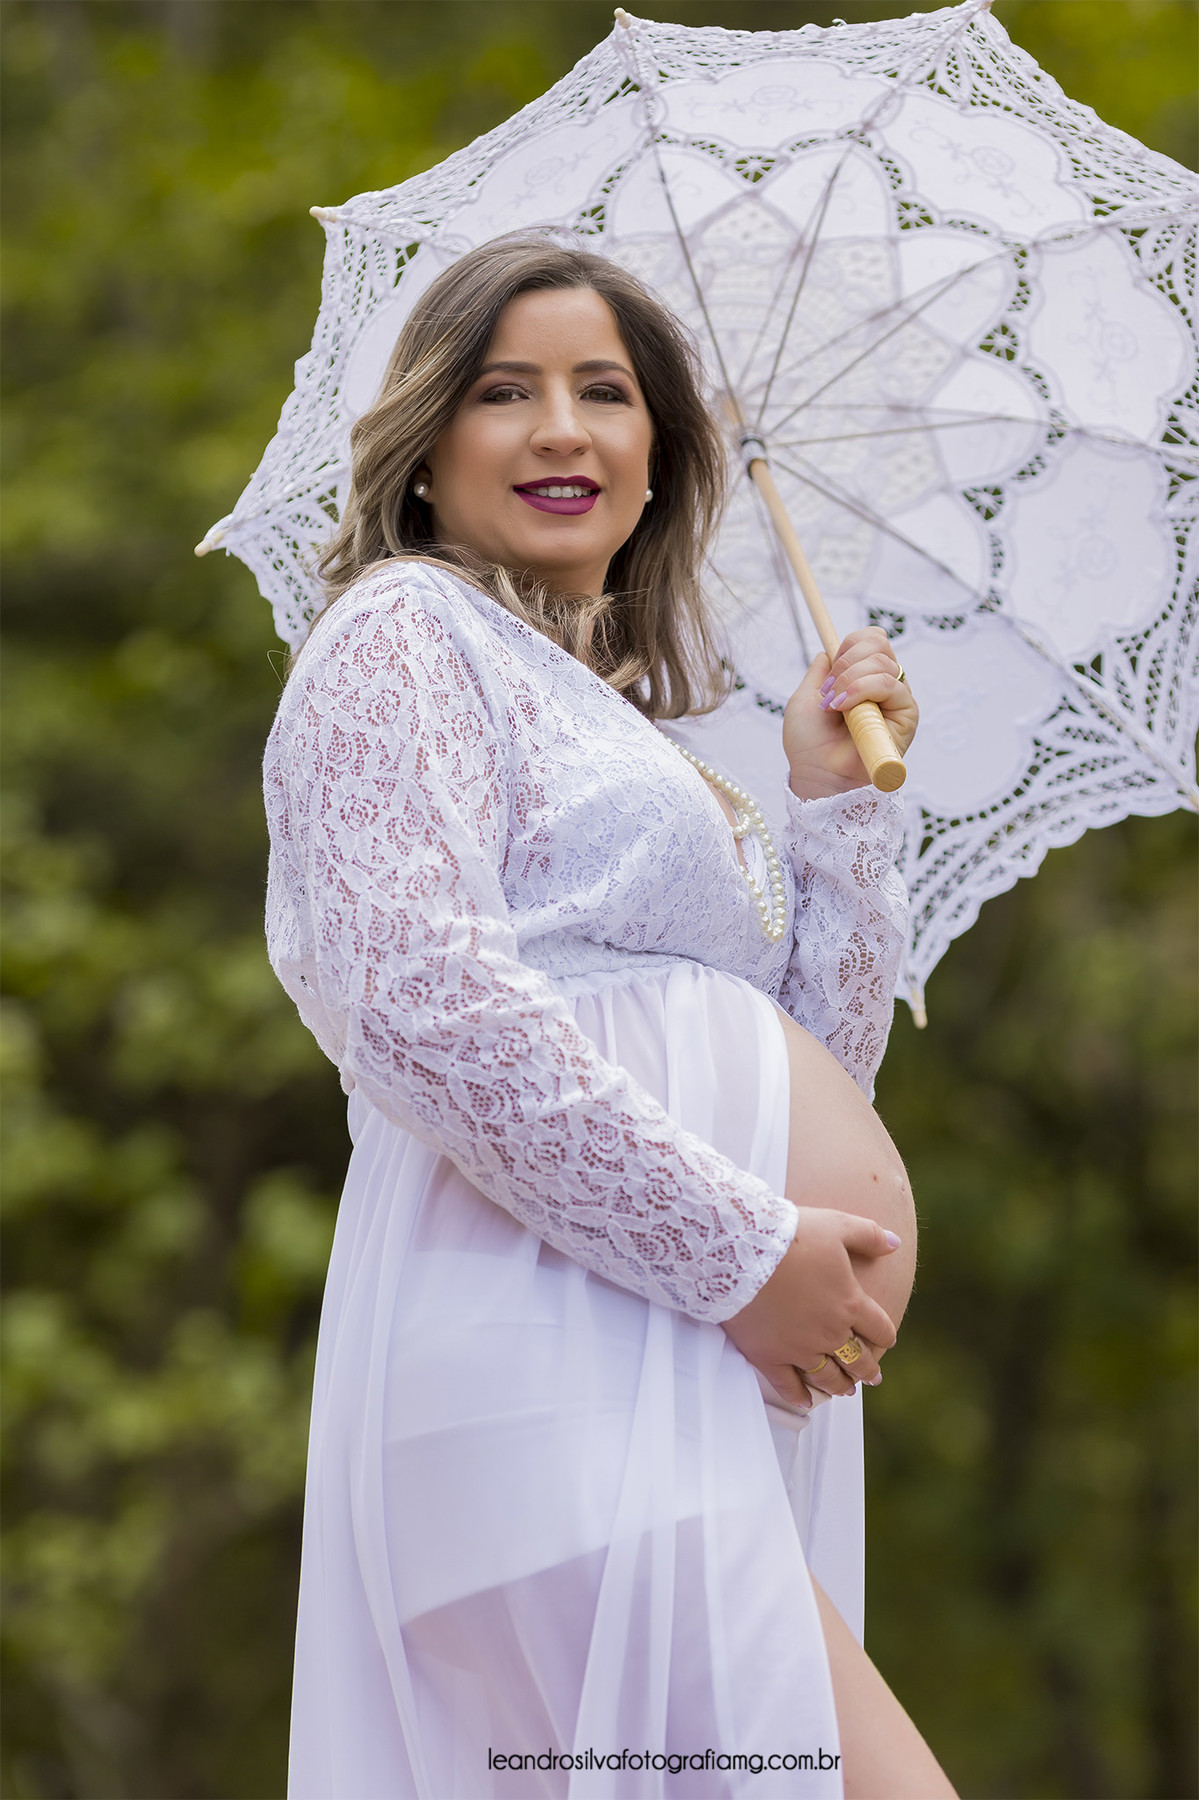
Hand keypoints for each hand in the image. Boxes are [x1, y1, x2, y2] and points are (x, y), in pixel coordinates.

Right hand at [721, 1209, 900, 1409]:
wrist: (741, 1251)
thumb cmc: (791, 1234)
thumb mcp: (837, 1225)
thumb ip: (869, 1235)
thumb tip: (895, 1243)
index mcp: (850, 1303)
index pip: (879, 1328)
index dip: (886, 1335)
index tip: (886, 1340)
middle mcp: (829, 1332)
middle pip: (857, 1359)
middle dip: (867, 1369)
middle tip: (872, 1376)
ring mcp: (799, 1348)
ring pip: (827, 1376)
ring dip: (840, 1385)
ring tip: (845, 1390)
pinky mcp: (768, 1356)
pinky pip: (787, 1385)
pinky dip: (798, 1395)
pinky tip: (806, 1401)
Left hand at [783, 627, 918, 800]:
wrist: (818, 774)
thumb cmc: (809, 744)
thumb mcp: (806, 698)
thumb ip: (820, 671)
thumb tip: (829, 650)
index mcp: (863, 679)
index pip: (871, 640)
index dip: (850, 644)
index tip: (831, 668)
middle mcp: (883, 686)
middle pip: (879, 643)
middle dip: (847, 660)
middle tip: (830, 690)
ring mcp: (896, 699)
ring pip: (882, 662)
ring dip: (851, 679)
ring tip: (834, 705)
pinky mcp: (907, 715)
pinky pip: (890, 685)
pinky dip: (862, 690)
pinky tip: (845, 709)